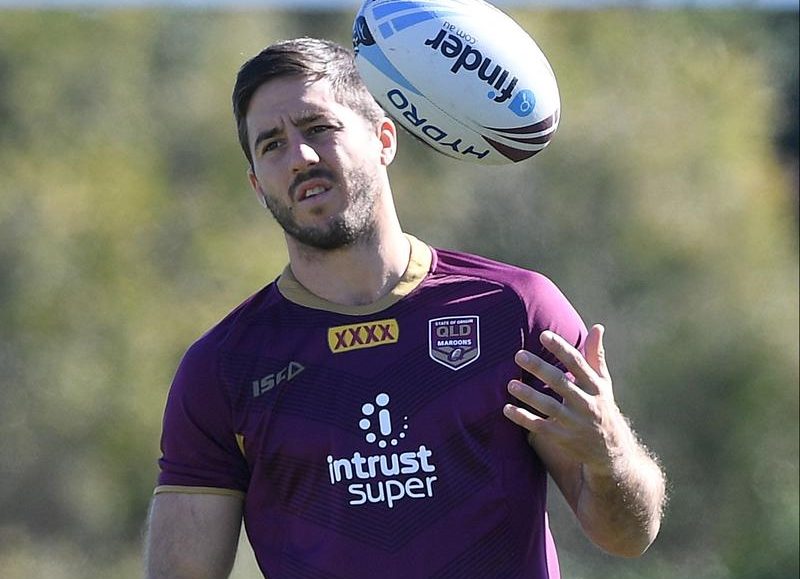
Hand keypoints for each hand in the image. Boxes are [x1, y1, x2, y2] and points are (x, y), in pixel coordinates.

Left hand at [503, 324, 628, 471]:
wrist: (610, 452)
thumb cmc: (601, 407)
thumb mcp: (603, 383)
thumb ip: (596, 356)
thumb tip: (598, 327)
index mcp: (595, 386)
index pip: (577, 363)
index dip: (561, 349)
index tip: (544, 335)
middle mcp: (586, 403)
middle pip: (560, 383)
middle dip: (540, 368)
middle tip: (519, 355)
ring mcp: (574, 422)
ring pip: (549, 407)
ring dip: (529, 396)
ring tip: (510, 384)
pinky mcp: (562, 438)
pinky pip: (540, 427)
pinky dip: (523, 419)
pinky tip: (506, 409)